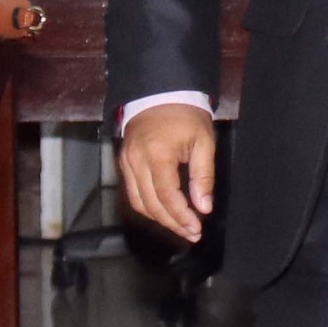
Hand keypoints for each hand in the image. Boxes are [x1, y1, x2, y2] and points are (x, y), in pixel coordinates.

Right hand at [119, 102, 216, 243]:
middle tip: (191, 233)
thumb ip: (203, 176)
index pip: (166, 196)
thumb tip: (204, 207)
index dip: (181, 216)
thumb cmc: (185, 115)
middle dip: (172, 223)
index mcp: (157, 154)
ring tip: (180, 226)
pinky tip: (164, 212)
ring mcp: (126, 162)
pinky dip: (147, 206)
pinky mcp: (124, 162)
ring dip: (159, 219)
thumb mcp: (203, 142)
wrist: (160, 93)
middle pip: (151, 204)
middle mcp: (136, 161)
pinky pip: (133, 193)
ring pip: (138, 203)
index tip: (196, 228)